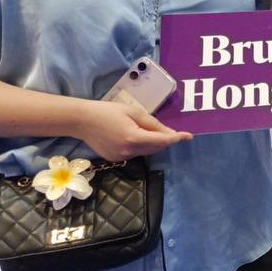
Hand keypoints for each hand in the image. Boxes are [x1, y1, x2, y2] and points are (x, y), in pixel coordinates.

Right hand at [70, 99, 192, 159]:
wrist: (82, 121)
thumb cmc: (108, 111)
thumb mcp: (133, 112)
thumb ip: (153, 124)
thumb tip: (169, 133)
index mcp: (134, 137)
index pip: (162, 140)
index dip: (177, 138)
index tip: (189, 136)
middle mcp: (129, 151)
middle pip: (156, 148)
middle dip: (166, 139)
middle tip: (169, 129)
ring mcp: (121, 157)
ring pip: (146, 151)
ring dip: (153, 143)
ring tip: (145, 129)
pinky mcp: (115, 159)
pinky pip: (136, 153)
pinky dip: (141, 146)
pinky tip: (133, 135)